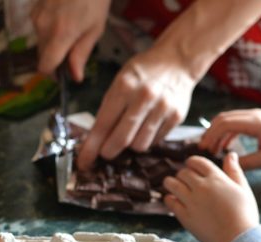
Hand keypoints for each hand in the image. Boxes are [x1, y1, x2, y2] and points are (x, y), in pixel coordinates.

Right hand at [31, 0, 110, 81]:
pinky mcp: (34, 8)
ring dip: (53, 41)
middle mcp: (43, 27)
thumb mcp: (95, 27)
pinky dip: (50, 28)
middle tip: (74, 46)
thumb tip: (75, 76)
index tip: (63, 72)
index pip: (45, 66)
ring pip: (41, 41)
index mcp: (60, 35)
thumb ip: (82, 53)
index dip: (53, 74)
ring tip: (72, 26)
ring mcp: (36, 16)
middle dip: (56, 57)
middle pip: (42, 55)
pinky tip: (64, 15)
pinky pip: (40, 27)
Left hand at [77, 46, 195, 169]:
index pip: (103, 125)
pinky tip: (146, 127)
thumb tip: (95, 141)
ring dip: (130, 145)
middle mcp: (144, 98)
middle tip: (105, 152)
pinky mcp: (176, 117)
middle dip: (109, 151)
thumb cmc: (142, 72)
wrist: (177, 60)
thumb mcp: (120, 81)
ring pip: (139, 145)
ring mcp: (162, 108)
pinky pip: (155, 141)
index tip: (83, 162)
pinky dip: (147, 139)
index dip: (91, 147)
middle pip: (121, 140)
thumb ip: (109, 108)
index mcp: (124, 87)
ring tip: (130, 133)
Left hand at [163, 153, 258, 241]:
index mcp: (217, 178)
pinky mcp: (185, 216)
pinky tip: (174, 200)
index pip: (197, 161)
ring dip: (171, 183)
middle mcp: (201, 187)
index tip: (192, 167)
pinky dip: (169, 199)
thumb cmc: (245, 215)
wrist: (239, 240)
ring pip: (171, 184)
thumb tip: (230, 154)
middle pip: (183, 172)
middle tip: (185, 181)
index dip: (192, 163)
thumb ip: (234, 171)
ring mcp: (191, 201)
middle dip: (183, 174)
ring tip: (174, 187)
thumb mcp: (243, 189)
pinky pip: (169, 202)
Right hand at [198, 109, 260, 169]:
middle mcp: (254, 115)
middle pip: (223, 118)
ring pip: (228, 119)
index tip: (203, 149)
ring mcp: (255, 115)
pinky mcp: (257, 119)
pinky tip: (224, 146)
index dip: (211, 135)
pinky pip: (236, 122)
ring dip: (217, 132)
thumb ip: (245, 163)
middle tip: (203, 149)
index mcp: (256, 123)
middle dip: (210, 132)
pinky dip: (227, 132)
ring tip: (212, 149)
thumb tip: (226, 165)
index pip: (225, 123)